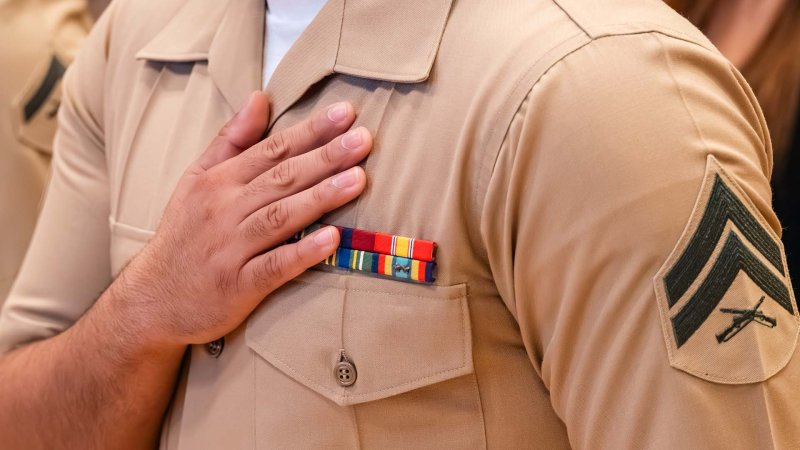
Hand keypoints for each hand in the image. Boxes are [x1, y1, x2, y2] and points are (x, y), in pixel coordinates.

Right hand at [109, 92, 370, 347]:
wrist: (153, 298)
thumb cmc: (184, 234)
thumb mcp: (196, 180)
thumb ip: (231, 140)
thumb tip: (260, 97)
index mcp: (217, 182)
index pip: (271, 150)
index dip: (310, 131)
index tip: (345, 114)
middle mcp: (224, 210)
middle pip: (281, 178)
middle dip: (325, 157)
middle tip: (364, 140)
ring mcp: (231, 249)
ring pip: (280, 217)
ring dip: (320, 197)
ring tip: (358, 179)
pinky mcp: (238, 285)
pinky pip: (275, 266)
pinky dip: (302, 252)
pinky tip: (332, 238)